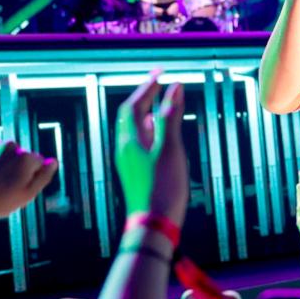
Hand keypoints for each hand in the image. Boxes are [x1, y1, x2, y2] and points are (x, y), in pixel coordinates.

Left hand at [0, 140, 57, 227]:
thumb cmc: (2, 201)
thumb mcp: (29, 194)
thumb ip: (44, 175)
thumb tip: (53, 161)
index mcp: (26, 157)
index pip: (39, 163)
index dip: (32, 176)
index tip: (20, 187)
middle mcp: (12, 146)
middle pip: (23, 156)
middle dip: (19, 168)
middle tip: (8, 186)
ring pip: (9, 153)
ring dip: (6, 163)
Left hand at [114, 74, 187, 225]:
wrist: (154, 225)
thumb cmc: (162, 187)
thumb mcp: (170, 147)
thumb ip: (170, 116)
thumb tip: (174, 88)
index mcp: (130, 140)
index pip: (133, 105)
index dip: (146, 87)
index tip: (160, 74)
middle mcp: (125, 149)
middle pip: (130, 115)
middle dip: (144, 97)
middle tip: (159, 84)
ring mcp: (129, 162)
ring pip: (134, 130)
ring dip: (147, 113)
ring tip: (161, 103)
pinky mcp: (136, 173)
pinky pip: (139, 143)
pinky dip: (150, 130)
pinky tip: (161, 134)